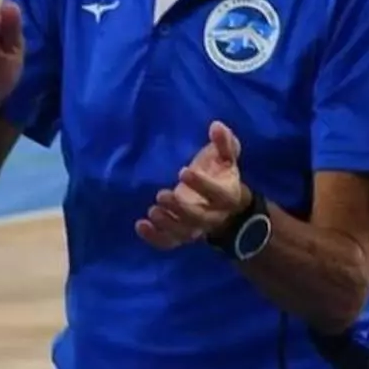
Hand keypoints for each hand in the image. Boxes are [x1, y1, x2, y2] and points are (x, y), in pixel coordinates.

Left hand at [137, 121, 248, 249]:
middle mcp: (213, 216)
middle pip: (199, 218)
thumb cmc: (221, 175)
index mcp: (227, 197)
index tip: (182, 171)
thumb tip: (216, 125)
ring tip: (152, 211)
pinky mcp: (182, 235)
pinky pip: (170, 242)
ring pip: (184, 233)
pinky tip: (141, 225)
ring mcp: (196, 228)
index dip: (202, 185)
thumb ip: (224, 143)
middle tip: (161, 195)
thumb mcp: (226, 158)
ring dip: (167, 224)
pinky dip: (155, 238)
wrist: (227, 209)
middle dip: (180, 209)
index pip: (218, 195)